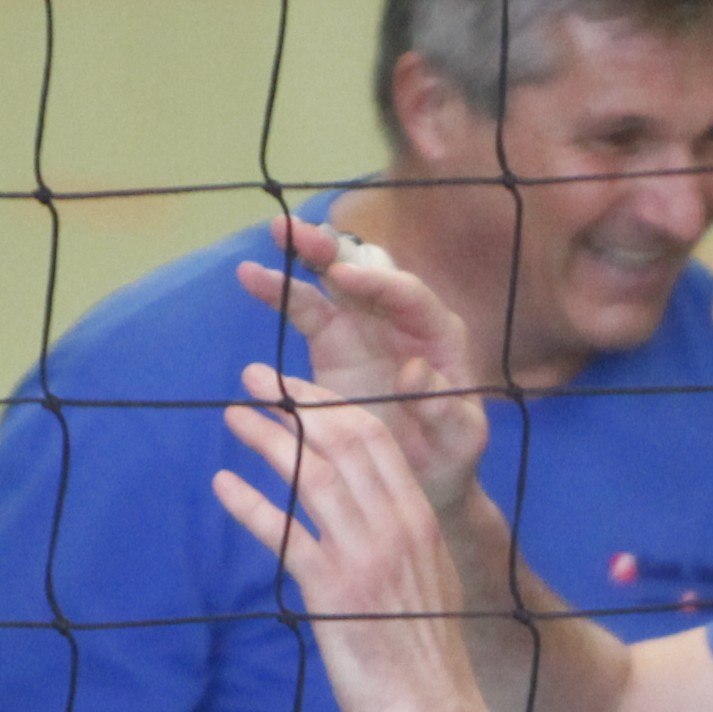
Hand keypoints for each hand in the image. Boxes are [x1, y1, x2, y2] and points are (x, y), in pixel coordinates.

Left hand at [211, 370, 494, 711]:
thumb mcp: (427, 579)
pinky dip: (251, 505)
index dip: (331, 405)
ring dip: (265, 440)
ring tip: (233, 417)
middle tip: (254, 380)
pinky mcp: (332, 591)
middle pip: (339, 443)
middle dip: (293, 404)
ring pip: (310, 477)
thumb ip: (399, 538)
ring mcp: (364, 556)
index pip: (375, 439)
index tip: (298, 387)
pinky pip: (285, 534)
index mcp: (419, 519)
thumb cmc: (425, 654)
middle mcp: (395, 527)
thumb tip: (366, 510)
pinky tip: (223, 486)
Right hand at [237, 219, 489, 515]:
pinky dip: (280, 294)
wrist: (422, 481)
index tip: (343, 277)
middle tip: (300, 230)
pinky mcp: (332, 346)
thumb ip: (444, 409)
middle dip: (334, 249)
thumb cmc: (451, 456)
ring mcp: (363, 329)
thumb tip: (412, 370)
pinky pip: (306, 312)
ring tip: (273, 233)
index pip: (407, 294)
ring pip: (331, 281)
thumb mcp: (460, 439)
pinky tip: (251, 278)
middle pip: (367, 271)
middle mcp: (399, 319)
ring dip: (303, 256)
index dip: (376, 281)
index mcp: (437, 332)